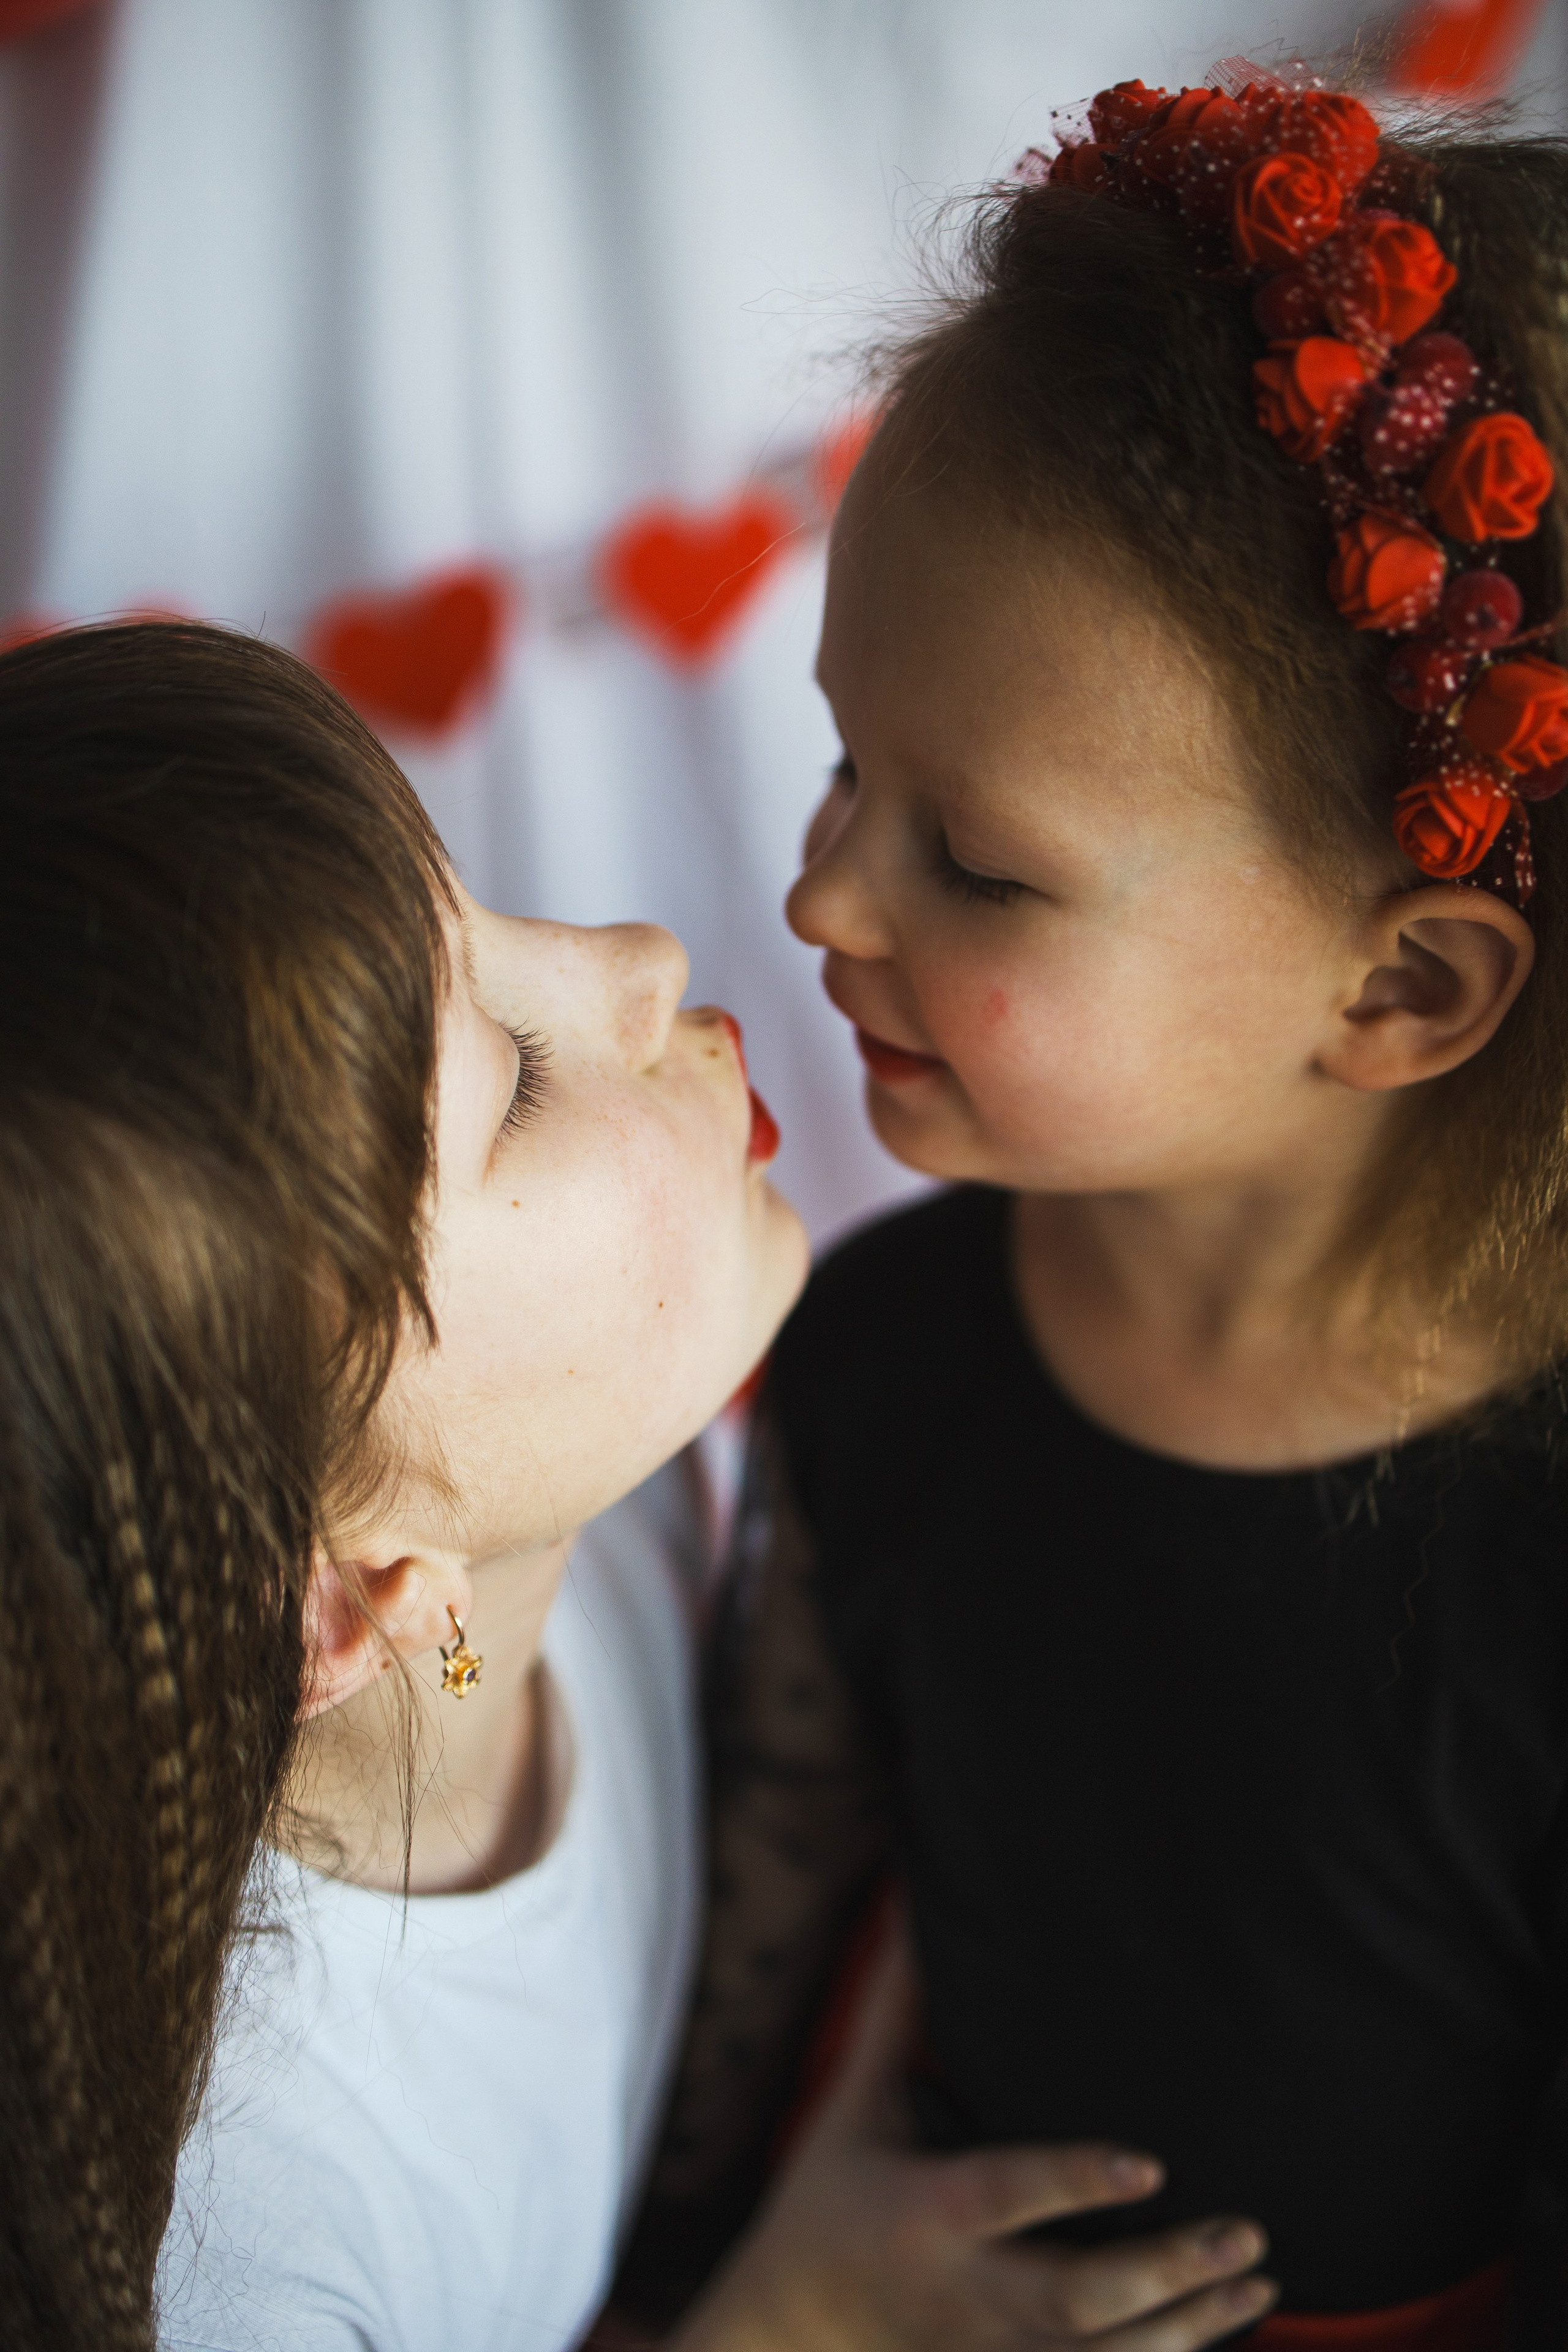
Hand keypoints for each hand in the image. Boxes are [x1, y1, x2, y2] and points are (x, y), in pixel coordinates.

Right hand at [674, 1919, 1277, 2351]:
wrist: (787, 2330)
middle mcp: (965, 2292)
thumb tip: (905, 1905)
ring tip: (1258, 2279)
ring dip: (1189, 2327)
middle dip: (1164, 2272)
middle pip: (1072, 2297)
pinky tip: (1230, 2324)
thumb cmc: (826, 2199)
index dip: (1077, 2181)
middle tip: (1244, 2233)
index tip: (1151, 2161)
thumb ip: (891, 2015)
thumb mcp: (851, 2106)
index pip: (1007, 2193)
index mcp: (926, 2211)